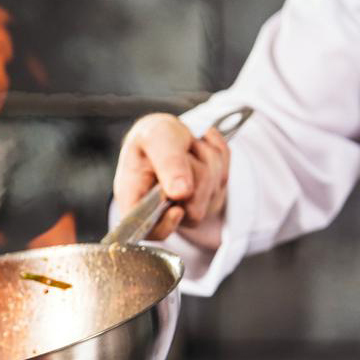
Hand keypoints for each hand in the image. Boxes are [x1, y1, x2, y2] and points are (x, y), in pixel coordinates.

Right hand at [113, 113, 230, 247]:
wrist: (174, 128)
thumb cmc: (154, 135)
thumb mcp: (155, 137)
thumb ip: (167, 163)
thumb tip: (179, 193)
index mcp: (133, 196)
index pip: (146, 230)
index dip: (164, 226)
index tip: (177, 209)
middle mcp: (160, 207)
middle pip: (191, 211)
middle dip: (196, 174)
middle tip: (183, 152)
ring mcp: (188, 206)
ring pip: (212, 195)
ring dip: (208, 161)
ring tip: (190, 148)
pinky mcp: (209, 198)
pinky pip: (225, 181)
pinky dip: (219, 159)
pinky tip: (201, 150)